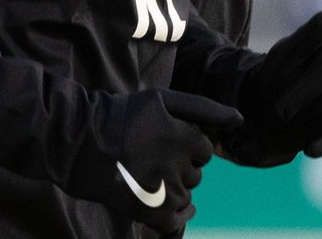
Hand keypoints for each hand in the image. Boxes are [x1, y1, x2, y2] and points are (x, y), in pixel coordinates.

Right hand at [72, 88, 241, 233]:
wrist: (81, 142)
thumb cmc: (123, 115)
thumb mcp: (163, 99)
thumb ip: (203, 107)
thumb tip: (240, 119)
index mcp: (180, 136)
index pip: (205, 151)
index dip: (189, 146)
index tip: (169, 141)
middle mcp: (173, 165)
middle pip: (196, 175)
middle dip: (182, 167)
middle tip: (155, 158)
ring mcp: (160, 190)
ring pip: (186, 196)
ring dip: (175, 188)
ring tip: (152, 176)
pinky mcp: (146, 211)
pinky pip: (175, 221)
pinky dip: (176, 216)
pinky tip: (167, 206)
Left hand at [238, 10, 321, 158]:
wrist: (274, 100)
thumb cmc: (276, 75)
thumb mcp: (283, 55)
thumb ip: (305, 38)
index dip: (300, 95)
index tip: (277, 111)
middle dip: (303, 113)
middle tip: (276, 121)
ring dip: (313, 128)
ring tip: (286, 131)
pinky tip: (309, 150)